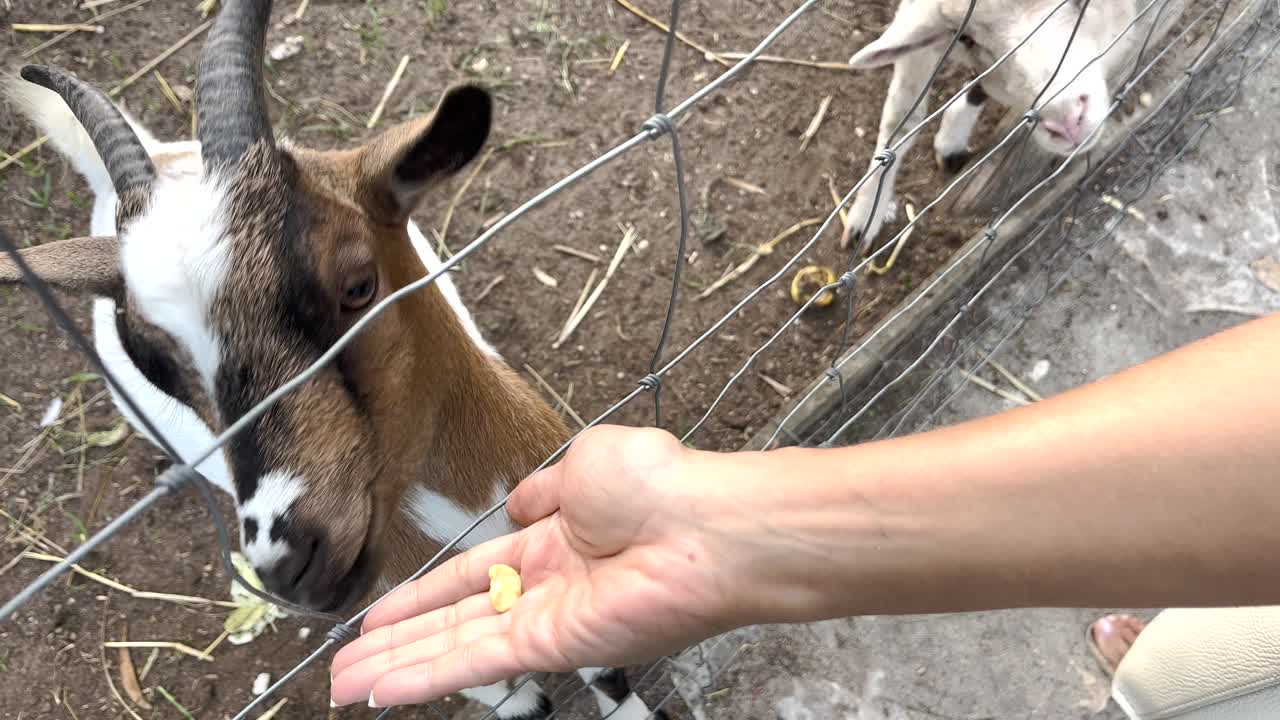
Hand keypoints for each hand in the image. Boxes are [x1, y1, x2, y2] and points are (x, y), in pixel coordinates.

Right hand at [328, 425, 735, 707]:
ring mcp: (546, 621)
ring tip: (344, 685)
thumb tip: (522, 504)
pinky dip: (427, 676)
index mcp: (553, 541)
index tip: (380, 613)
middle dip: (396, 642)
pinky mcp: (554, 646)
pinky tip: (384, 688)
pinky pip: (478, 661)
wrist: (709, 525)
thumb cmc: (663, 484)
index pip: (470, 575)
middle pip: (452, 620)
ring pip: (455, 648)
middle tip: (346, 664)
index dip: (421, 595)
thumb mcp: (587, 463)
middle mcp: (545, 588)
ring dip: (398, 667)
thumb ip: (546, 490)